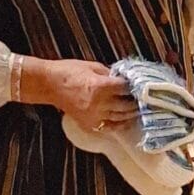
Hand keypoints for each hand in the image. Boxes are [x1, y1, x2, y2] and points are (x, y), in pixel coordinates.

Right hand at [19, 58, 136, 129]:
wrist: (48, 85)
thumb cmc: (69, 72)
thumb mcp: (93, 66)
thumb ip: (111, 74)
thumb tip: (125, 79)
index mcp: (100, 86)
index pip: (126, 88)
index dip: (135, 86)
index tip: (142, 85)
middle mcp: (99, 103)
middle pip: (127, 105)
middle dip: (137, 101)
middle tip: (145, 99)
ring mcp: (93, 116)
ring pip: (121, 118)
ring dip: (131, 114)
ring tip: (139, 109)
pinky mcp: (89, 124)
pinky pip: (109, 127)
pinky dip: (120, 124)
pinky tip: (126, 120)